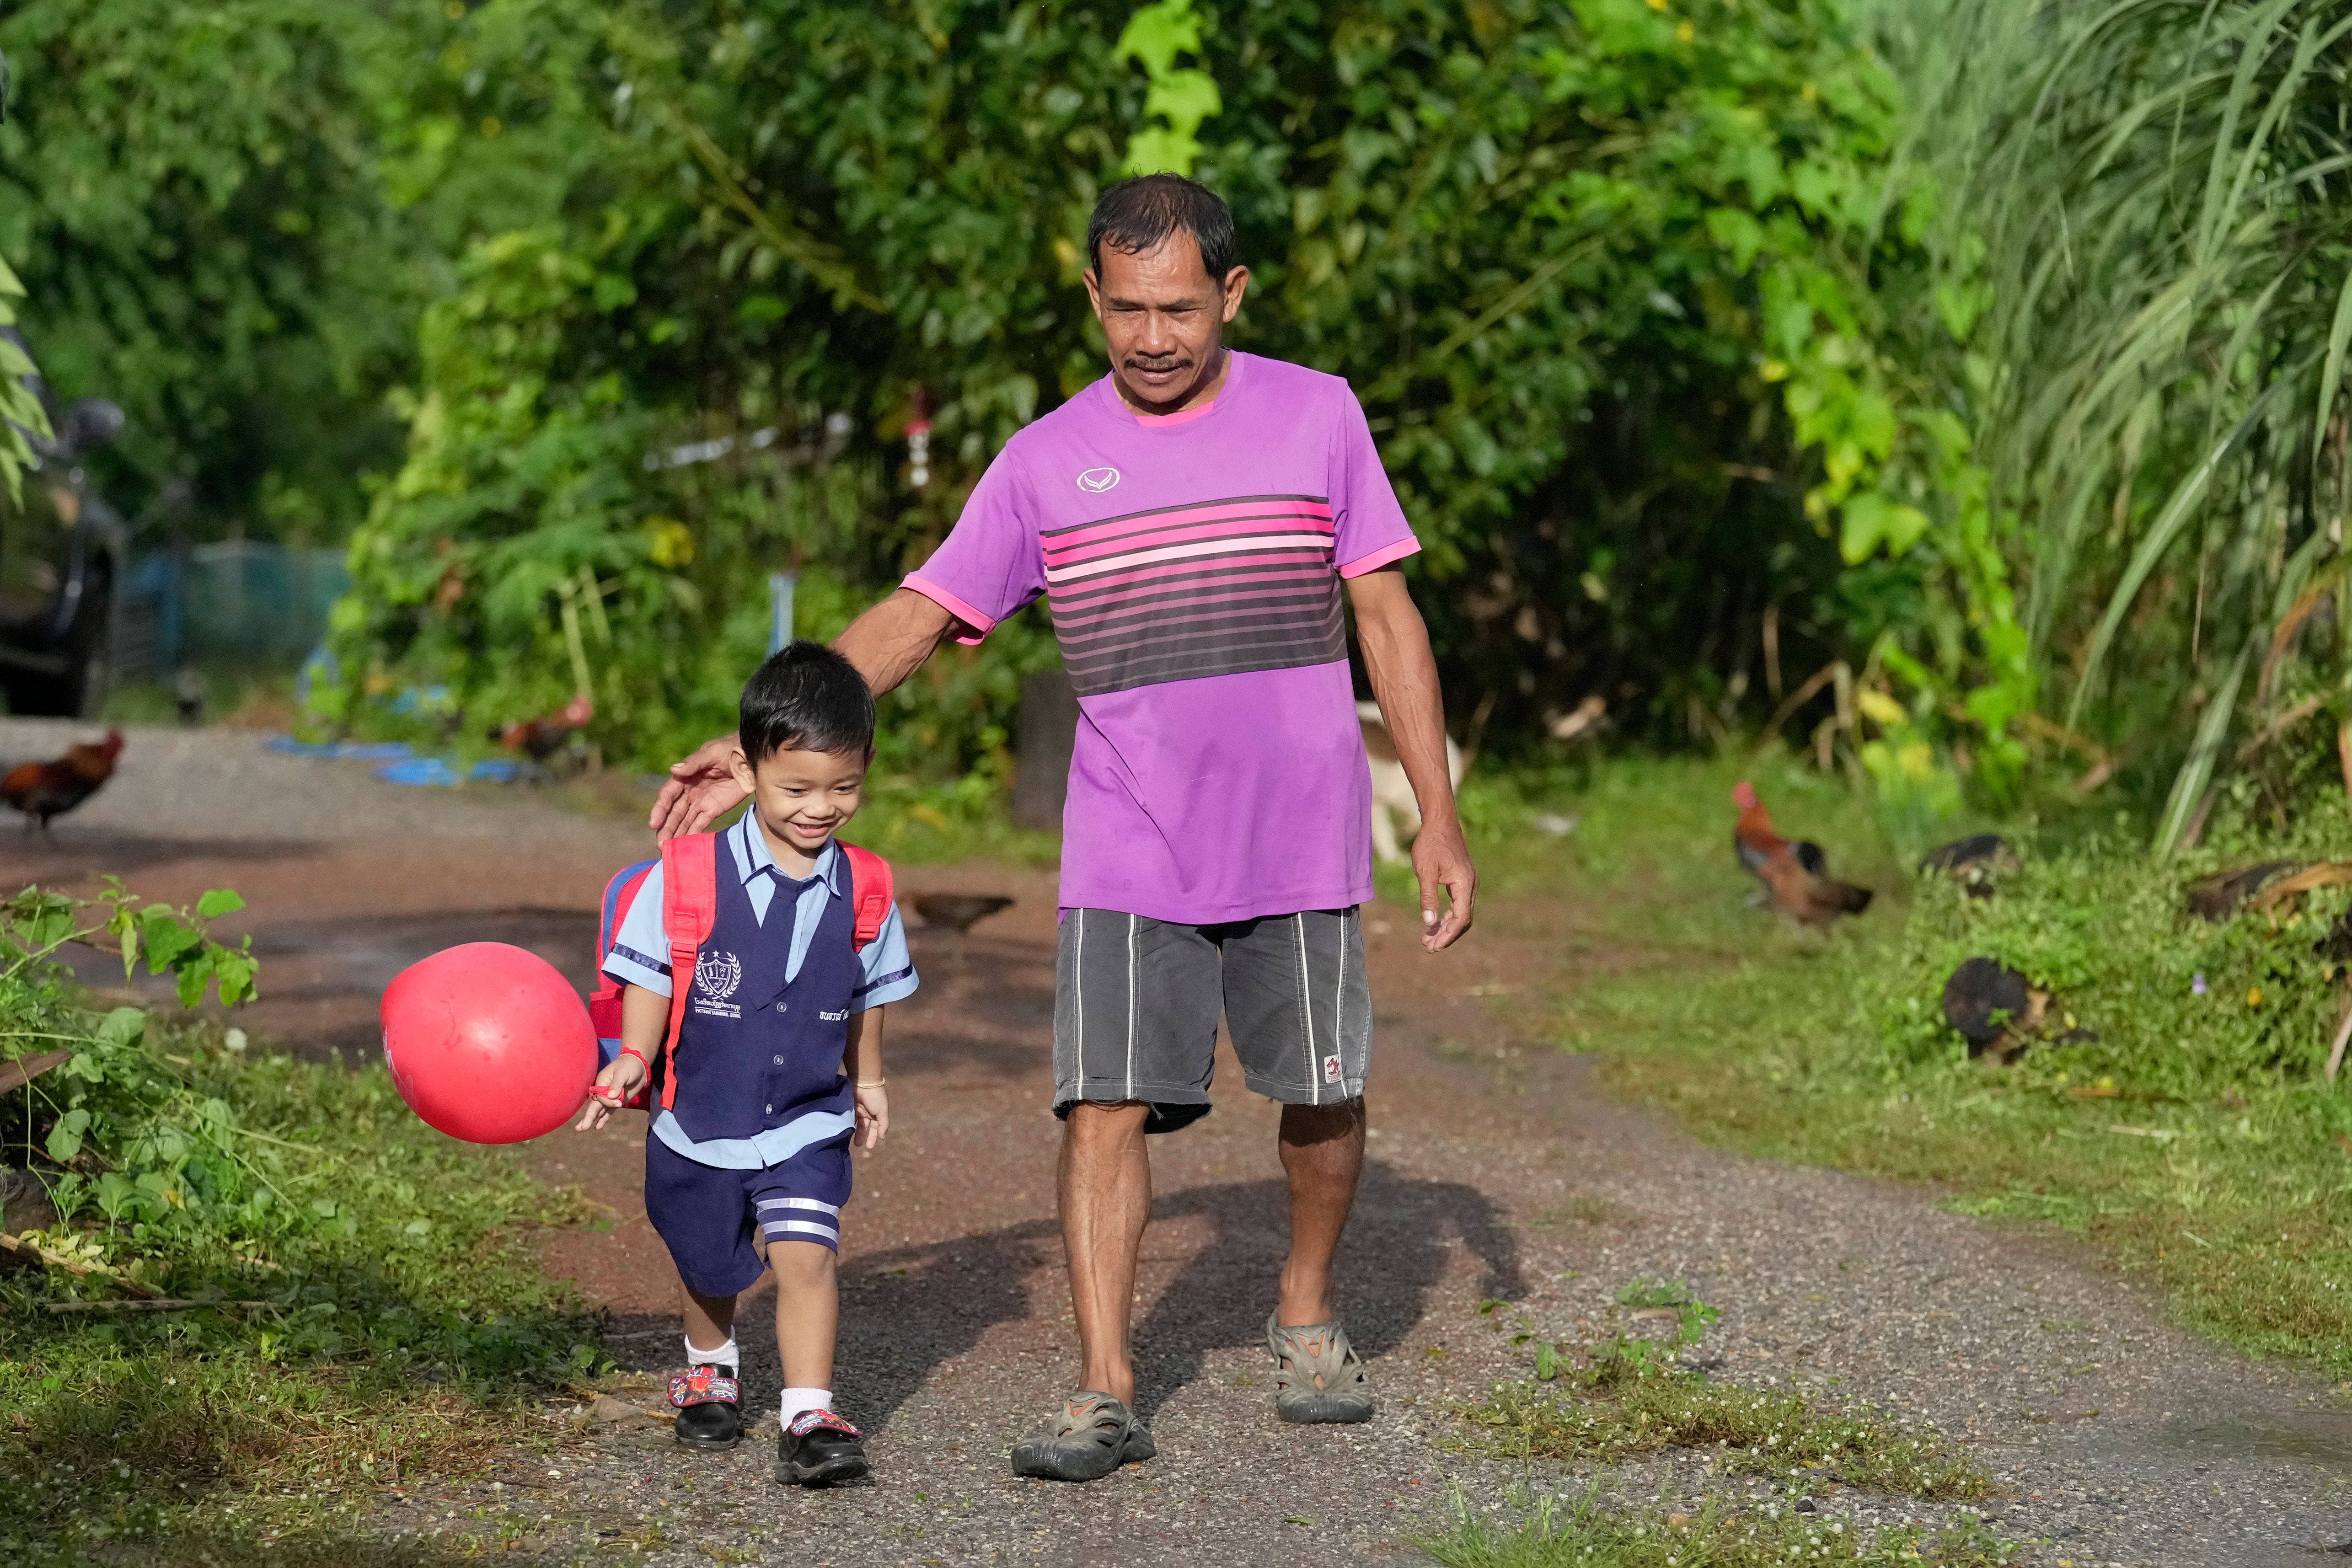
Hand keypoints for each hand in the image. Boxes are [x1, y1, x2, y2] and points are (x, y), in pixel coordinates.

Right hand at [575, 1051, 647, 1130]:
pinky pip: (608, 1112)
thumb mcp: (623, 1072)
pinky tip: (597, 1127)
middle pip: (594, 1105)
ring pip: (599, 1110)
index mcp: (601, 1082)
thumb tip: (611, 1096)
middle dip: (588, 1116)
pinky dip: (603, 1119)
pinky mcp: (617, 1102)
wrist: (638, 1066)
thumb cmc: (628, 1066)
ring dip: (592, 1119)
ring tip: (582, 1128)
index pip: (600, 1097)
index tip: (618, 1102)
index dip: (608, 1102)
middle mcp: (603, 1091)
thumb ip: (617, 1084)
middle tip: (580, 1128)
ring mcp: (609, 1098)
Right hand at [649, 732, 747, 841]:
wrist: (752, 758)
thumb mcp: (712, 752)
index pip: (668, 795)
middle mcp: (689, 791)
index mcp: (685, 777)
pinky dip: (693, 834)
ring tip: (668, 849)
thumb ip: (694, 763)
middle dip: (666, 827)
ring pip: (684, 821)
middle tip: (660, 843)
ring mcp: (701, 802)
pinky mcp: (713, 810)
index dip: (660, 809)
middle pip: (673, 812)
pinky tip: (686, 845)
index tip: (654, 823)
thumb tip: (673, 770)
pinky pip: (700, 824)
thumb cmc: (730, 749)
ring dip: (676, 834)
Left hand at [852, 1082, 888, 1150]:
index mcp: (877, 1113)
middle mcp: (867, 1112)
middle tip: (857, 1145)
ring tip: (850, 1141)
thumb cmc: (875, 1096)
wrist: (863, 1080)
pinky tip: (845, 1130)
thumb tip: (883, 1137)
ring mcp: (857, 1109)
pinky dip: (847, 1124)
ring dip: (854, 1132)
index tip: (869, 1146)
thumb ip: (883, 1124)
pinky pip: (848, 1118)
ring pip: (855, 1124)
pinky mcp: (849, 1107)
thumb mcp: (882, 1110)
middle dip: (861, 1136)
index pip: (875, 1128)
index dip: (873, 1137)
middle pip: (864, 1127)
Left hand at [1411, 814, 1475, 951]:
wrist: (1440, 822)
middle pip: (1463, 919)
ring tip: (1428, 938)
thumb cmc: (1431, 843)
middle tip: (1428, 947)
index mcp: (1464, 884)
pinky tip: (1435, 922)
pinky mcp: (1462, 880)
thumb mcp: (1425, 870)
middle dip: (1447, 935)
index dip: (1448, 934)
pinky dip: (1447, 915)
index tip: (1433, 946)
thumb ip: (1428, 897)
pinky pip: (1458, 904)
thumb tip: (1428, 922)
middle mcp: (1471, 885)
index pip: (1461, 918)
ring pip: (1461, 913)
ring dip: (1446, 927)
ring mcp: (1468, 883)